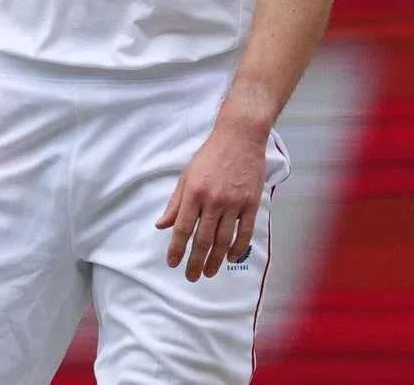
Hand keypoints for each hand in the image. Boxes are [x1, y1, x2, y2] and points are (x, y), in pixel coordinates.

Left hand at [155, 114, 269, 281]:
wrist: (239, 138)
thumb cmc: (210, 155)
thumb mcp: (187, 175)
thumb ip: (175, 203)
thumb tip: (162, 225)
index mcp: (194, 192)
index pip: (183, 228)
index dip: (176, 248)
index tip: (172, 263)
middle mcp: (213, 200)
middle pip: (203, 239)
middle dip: (195, 261)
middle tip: (191, 276)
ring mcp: (234, 203)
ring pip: (223, 240)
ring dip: (215, 260)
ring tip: (208, 273)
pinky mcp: (251, 204)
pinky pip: (244, 232)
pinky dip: (237, 248)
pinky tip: (230, 258)